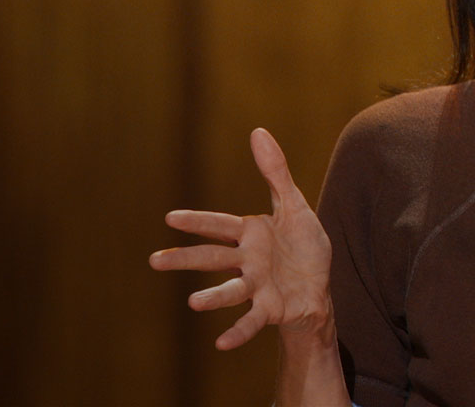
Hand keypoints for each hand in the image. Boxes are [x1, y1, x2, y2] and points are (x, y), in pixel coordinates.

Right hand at [150, 128, 333, 349]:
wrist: (320, 285)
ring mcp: (256, 286)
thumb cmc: (302, 246)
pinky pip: (252, 320)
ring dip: (213, 297)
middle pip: (213, 258)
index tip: (171, 218)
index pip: (220, 225)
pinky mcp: (270, 308)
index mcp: (250, 234)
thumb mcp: (294, 205)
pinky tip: (221, 344)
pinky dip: (237, 331)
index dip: (199, 222)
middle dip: (186, 259)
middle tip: (154, 261)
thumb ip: (275, 172)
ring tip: (193, 303)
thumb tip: (257, 131)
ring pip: (231, 291)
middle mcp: (248, 261)